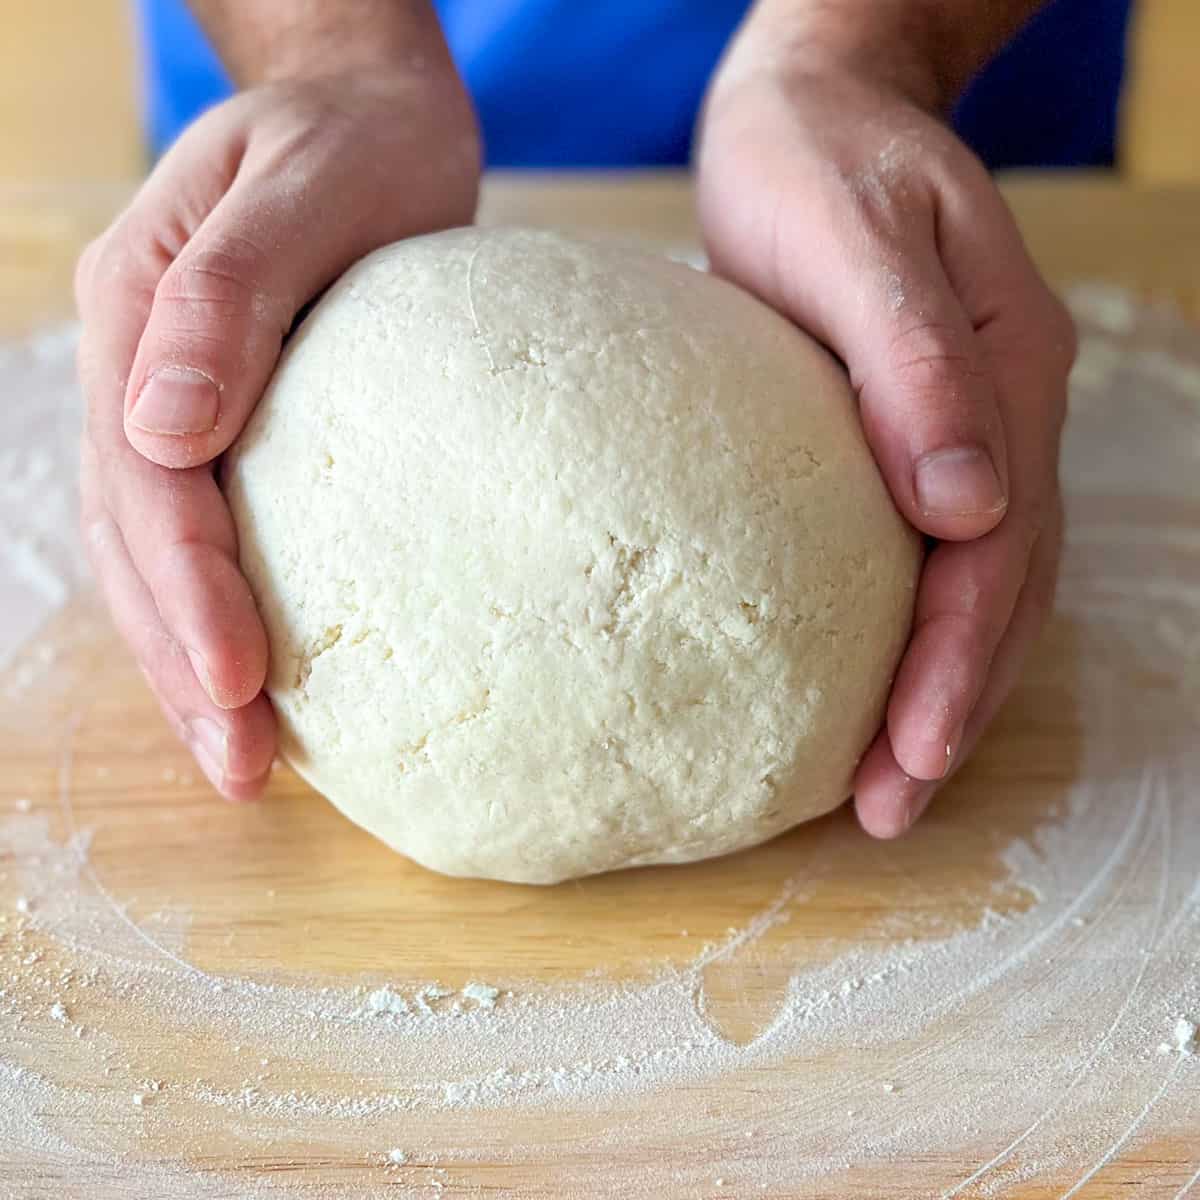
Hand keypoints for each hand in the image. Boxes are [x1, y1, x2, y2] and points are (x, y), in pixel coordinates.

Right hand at [77, 64, 479, 798]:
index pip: (149, 482)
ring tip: (248, 762)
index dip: (190, 591)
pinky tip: (267, 681)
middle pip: (138, 541)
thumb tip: (163, 429)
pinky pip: (210, 532)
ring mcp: (176, 402)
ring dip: (193, 663)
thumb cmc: (353, 142)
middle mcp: (141, 370)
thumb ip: (228, 297)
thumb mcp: (302, 189)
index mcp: (140, 313)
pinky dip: (226, 613)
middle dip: (185, 664)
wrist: (370, 113)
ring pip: (157, 555)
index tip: (243, 684)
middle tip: (243, 771)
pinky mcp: (234, 425)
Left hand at [696, 39, 1074, 835]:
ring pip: (978, 584)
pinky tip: (874, 678)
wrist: (813, 106)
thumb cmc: (815, 164)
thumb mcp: (855, 242)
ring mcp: (968, 429)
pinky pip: (935, 550)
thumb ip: (918, 370)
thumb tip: (970, 508)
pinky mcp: (914, 431)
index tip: (907, 757)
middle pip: (999, 591)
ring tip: (887, 780)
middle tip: (889, 809)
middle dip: (950, 708)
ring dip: (940, 685)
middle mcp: (1001, 416)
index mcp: (1002, 376)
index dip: (954, 663)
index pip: (993, 554)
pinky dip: (915, 627)